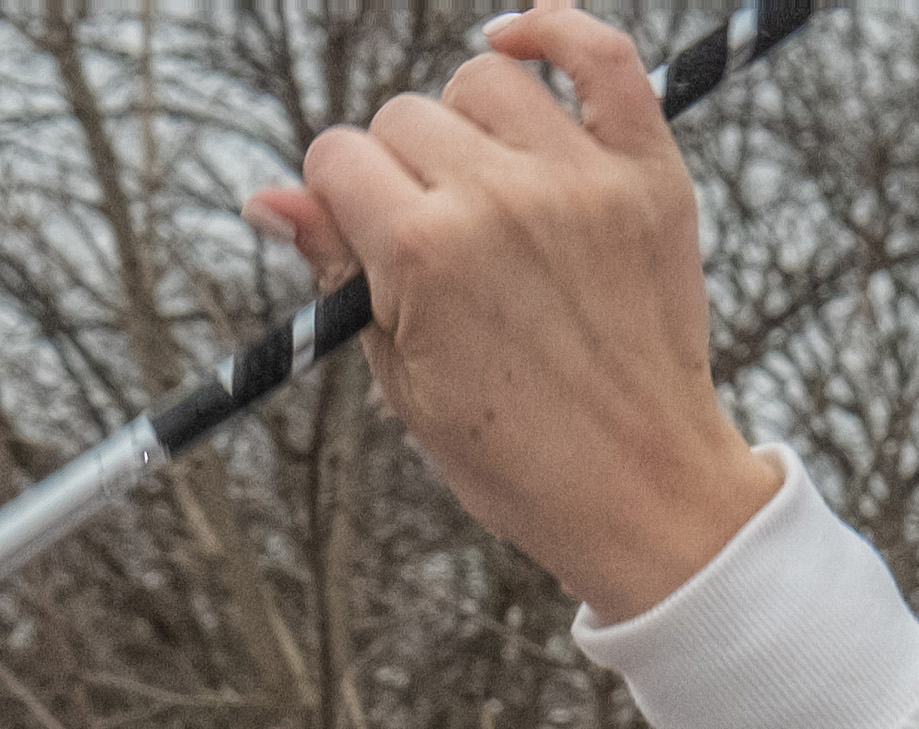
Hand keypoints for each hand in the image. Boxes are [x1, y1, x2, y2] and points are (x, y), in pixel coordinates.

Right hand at [257, 10, 791, 624]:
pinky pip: (602, 56)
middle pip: (405, 116)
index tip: (364, 235)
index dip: (340, 196)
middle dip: (401, 170)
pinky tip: (522, 40)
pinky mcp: (649, 175)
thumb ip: (340, 272)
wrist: (641, 493)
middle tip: (436, 241)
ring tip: (488, 186)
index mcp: (423, 256)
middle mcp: (498, 201)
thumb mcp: (400, 379)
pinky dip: (558, 32)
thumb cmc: (513, 454)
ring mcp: (580, 181)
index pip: (339, 157)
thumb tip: (269, 199)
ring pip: (486, 78)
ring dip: (471, 121)